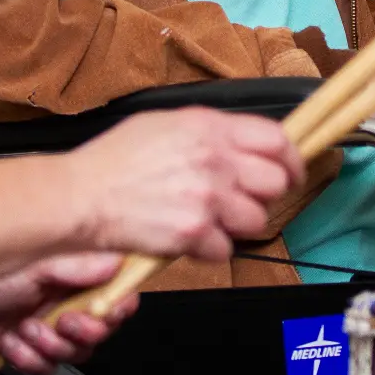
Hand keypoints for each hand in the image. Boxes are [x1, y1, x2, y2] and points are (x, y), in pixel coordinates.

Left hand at [0, 252, 134, 374]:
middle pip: (102, 327)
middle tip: (64, 320)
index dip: (118, 303)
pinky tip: (11, 341)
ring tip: (26, 327)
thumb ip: (79, 264)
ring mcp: (47, 326)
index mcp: (73, 272)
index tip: (106, 308)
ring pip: (76, 352)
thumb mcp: (36, 262)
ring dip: (52, 344)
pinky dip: (29, 358)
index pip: (116, 289)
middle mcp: (64, 299)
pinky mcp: (28, 351)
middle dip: (85, 329)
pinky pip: (46, 368)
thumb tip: (117, 262)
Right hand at [67, 108, 303, 261]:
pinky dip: (210, 249)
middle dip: (265, 196)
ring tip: (209, 220)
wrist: (81, 196)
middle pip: (275, 183)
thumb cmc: (114, 160)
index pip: (277, 140)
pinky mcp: (193, 233)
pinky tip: (188, 237)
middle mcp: (214, 160)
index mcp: (209, 127)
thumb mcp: (164, 123)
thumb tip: (243, 142)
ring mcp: (206, 198)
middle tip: (245, 201)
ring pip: (255, 221)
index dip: (293, 159)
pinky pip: (226, 250)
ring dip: (237, 225)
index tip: (293, 171)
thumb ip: (209, 131)